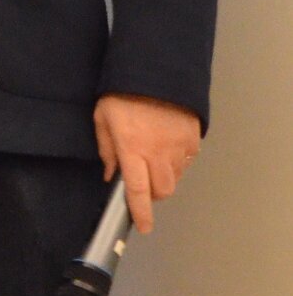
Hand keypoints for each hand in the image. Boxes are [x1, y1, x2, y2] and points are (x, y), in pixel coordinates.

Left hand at [93, 93, 201, 234]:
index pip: (138, 191)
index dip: (141, 213)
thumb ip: (106, 149)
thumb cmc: (123, 93)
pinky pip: (188, 160)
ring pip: (176, 177)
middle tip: (143, 183)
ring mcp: (179, 145)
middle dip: (153, 194)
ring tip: (153, 161)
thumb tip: (111, 174)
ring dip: (165, 177)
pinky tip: (167, 147)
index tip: (143, 226)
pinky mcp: (193, 137)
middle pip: (163, 190)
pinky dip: (178, 161)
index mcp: (132, 149)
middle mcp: (158, 152)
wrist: (155, 69)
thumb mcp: (103, 118)